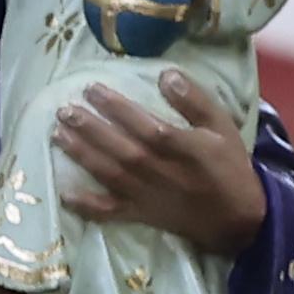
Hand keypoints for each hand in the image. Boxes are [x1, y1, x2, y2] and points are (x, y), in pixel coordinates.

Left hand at [58, 79, 263, 255]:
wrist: (236, 219)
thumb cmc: (228, 166)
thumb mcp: (221, 126)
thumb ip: (195, 101)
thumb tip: (165, 75)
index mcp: (181, 147)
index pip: (143, 124)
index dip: (116, 108)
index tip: (92, 89)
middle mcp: (159, 171)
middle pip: (118, 148)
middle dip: (89, 128)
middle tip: (64, 109)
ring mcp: (146, 195)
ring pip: (108, 173)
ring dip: (81, 154)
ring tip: (57, 134)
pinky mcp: (140, 215)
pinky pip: (109, 212)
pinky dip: (87, 206)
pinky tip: (64, 194)